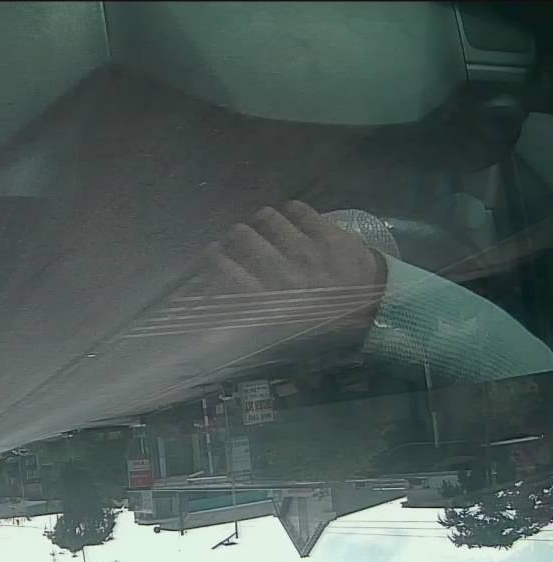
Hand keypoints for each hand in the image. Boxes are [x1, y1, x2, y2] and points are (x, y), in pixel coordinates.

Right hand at [131, 201, 387, 343]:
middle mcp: (283, 274)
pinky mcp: (329, 235)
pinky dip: (290, 212)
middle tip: (239, 239)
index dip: (213, 257)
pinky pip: (298, 210)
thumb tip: (207, 323)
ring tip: (266, 227)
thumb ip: (245, 322)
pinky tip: (292, 221)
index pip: (225, 270)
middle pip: (241, 237)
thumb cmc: (322, 325)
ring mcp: (307, 251)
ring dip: (262, 221)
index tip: (213, 254)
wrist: (376, 311)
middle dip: (235, 236)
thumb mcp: (280, 331)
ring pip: (267, 218)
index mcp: (268, 301)